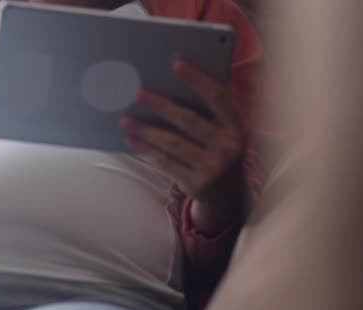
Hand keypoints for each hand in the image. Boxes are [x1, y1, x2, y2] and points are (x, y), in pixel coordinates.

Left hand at [120, 61, 247, 231]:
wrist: (227, 194)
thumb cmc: (218, 149)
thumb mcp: (223, 131)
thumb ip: (206, 111)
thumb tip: (167, 86)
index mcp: (237, 125)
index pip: (218, 97)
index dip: (198, 79)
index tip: (176, 63)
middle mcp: (229, 147)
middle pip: (188, 120)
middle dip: (160, 105)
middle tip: (136, 92)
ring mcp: (213, 168)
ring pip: (172, 143)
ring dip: (146, 130)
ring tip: (125, 119)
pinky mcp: (197, 184)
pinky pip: (166, 162)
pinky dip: (146, 150)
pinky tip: (132, 140)